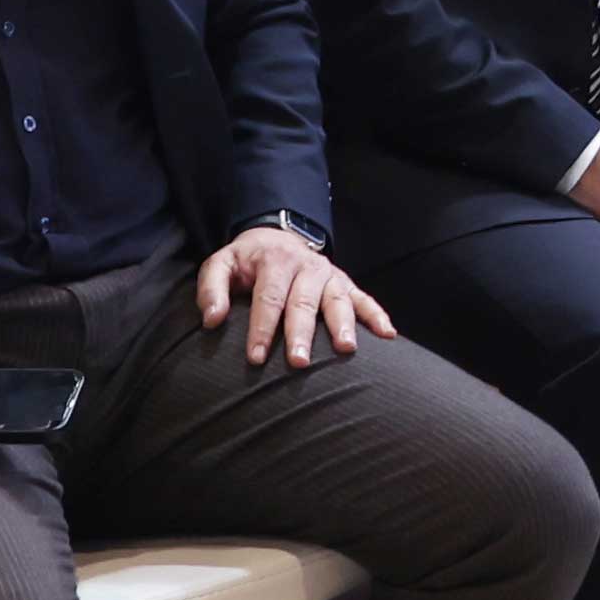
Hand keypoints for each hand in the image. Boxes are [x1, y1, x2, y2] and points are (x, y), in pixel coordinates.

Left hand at [194, 225, 392, 367]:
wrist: (276, 237)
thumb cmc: (246, 262)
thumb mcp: (220, 264)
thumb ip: (211, 289)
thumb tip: (212, 320)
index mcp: (275, 262)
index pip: (269, 298)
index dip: (262, 328)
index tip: (256, 357)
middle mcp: (307, 267)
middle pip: (304, 303)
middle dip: (301, 333)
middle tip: (298, 362)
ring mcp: (329, 275)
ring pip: (337, 300)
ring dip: (342, 325)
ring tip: (345, 349)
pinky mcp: (345, 283)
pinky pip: (364, 298)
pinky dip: (377, 315)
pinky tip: (388, 334)